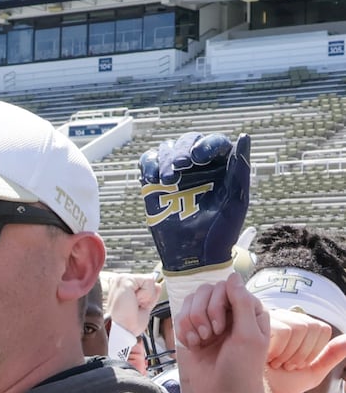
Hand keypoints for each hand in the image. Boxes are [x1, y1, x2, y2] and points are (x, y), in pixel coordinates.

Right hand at [105, 271, 159, 337]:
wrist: (123, 330)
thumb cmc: (129, 323)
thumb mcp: (145, 306)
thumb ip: (151, 293)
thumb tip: (158, 284)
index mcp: (123, 286)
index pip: (146, 283)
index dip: (148, 297)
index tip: (137, 307)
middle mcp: (120, 281)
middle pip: (149, 281)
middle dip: (148, 296)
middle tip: (136, 306)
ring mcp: (121, 279)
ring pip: (150, 280)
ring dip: (147, 296)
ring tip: (134, 304)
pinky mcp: (125, 280)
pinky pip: (148, 281)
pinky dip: (147, 294)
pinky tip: (134, 301)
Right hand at [140, 132, 249, 273]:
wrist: (195, 256)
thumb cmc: (221, 231)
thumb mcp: (237, 200)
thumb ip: (241, 168)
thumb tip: (244, 136)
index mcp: (222, 168)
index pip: (214, 142)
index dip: (205, 145)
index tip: (198, 158)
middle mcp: (198, 168)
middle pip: (187, 141)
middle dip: (181, 150)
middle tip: (179, 167)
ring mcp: (176, 175)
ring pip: (166, 149)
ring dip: (164, 160)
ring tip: (167, 180)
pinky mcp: (155, 185)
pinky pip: (148, 163)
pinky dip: (148, 164)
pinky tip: (152, 178)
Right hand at [175, 273, 270, 392]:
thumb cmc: (242, 369)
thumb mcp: (249, 335)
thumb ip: (241, 303)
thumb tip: (232, 276)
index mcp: (247, 311)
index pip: (225, 287)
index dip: (218, 303)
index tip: (221, 327)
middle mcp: (228, 313)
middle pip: (205, 291)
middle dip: (202, 313)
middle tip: (210, 335)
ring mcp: (209, 323)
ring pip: (190, 302)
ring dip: (191, 322)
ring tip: (200, 341)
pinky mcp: (193, 333)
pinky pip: (180, 317)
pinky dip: (183, 331)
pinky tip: (193, 345)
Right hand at [265, 308, 345, 392]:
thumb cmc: (277, 384)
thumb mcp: (309, 372)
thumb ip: (330, 356)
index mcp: (297, 327)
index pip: (321, 328)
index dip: (312, 351)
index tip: (294, 365)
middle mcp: (282, 318)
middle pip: (310, 326)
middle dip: (301, 353)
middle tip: (282, 365)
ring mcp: (266, 318)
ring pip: (298, 327)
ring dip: (288, 352)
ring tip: (272, 362)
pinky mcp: (253, 323)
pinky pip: (282, 331)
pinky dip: (278, 350)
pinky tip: (265, 358)